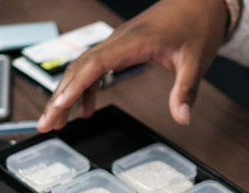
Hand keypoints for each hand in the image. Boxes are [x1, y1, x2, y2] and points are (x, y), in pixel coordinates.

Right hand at [37, 0, 227, 131]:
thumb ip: (186, 91)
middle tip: (46, 124)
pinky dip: (86, 89)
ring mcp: (118, 43)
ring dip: (67, 94)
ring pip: (82, 68)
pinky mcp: (122, 48)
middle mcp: (119, 40)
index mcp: (134, 41)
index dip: (75, 85)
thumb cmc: (198, 25)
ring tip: (56, 123)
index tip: (60, 105)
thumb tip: (182, 119)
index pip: (95, 63)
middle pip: (79, 68)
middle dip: (59, 96)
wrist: (202, 1)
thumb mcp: (196, 61)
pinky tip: (85, 110)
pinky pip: (95, 68)